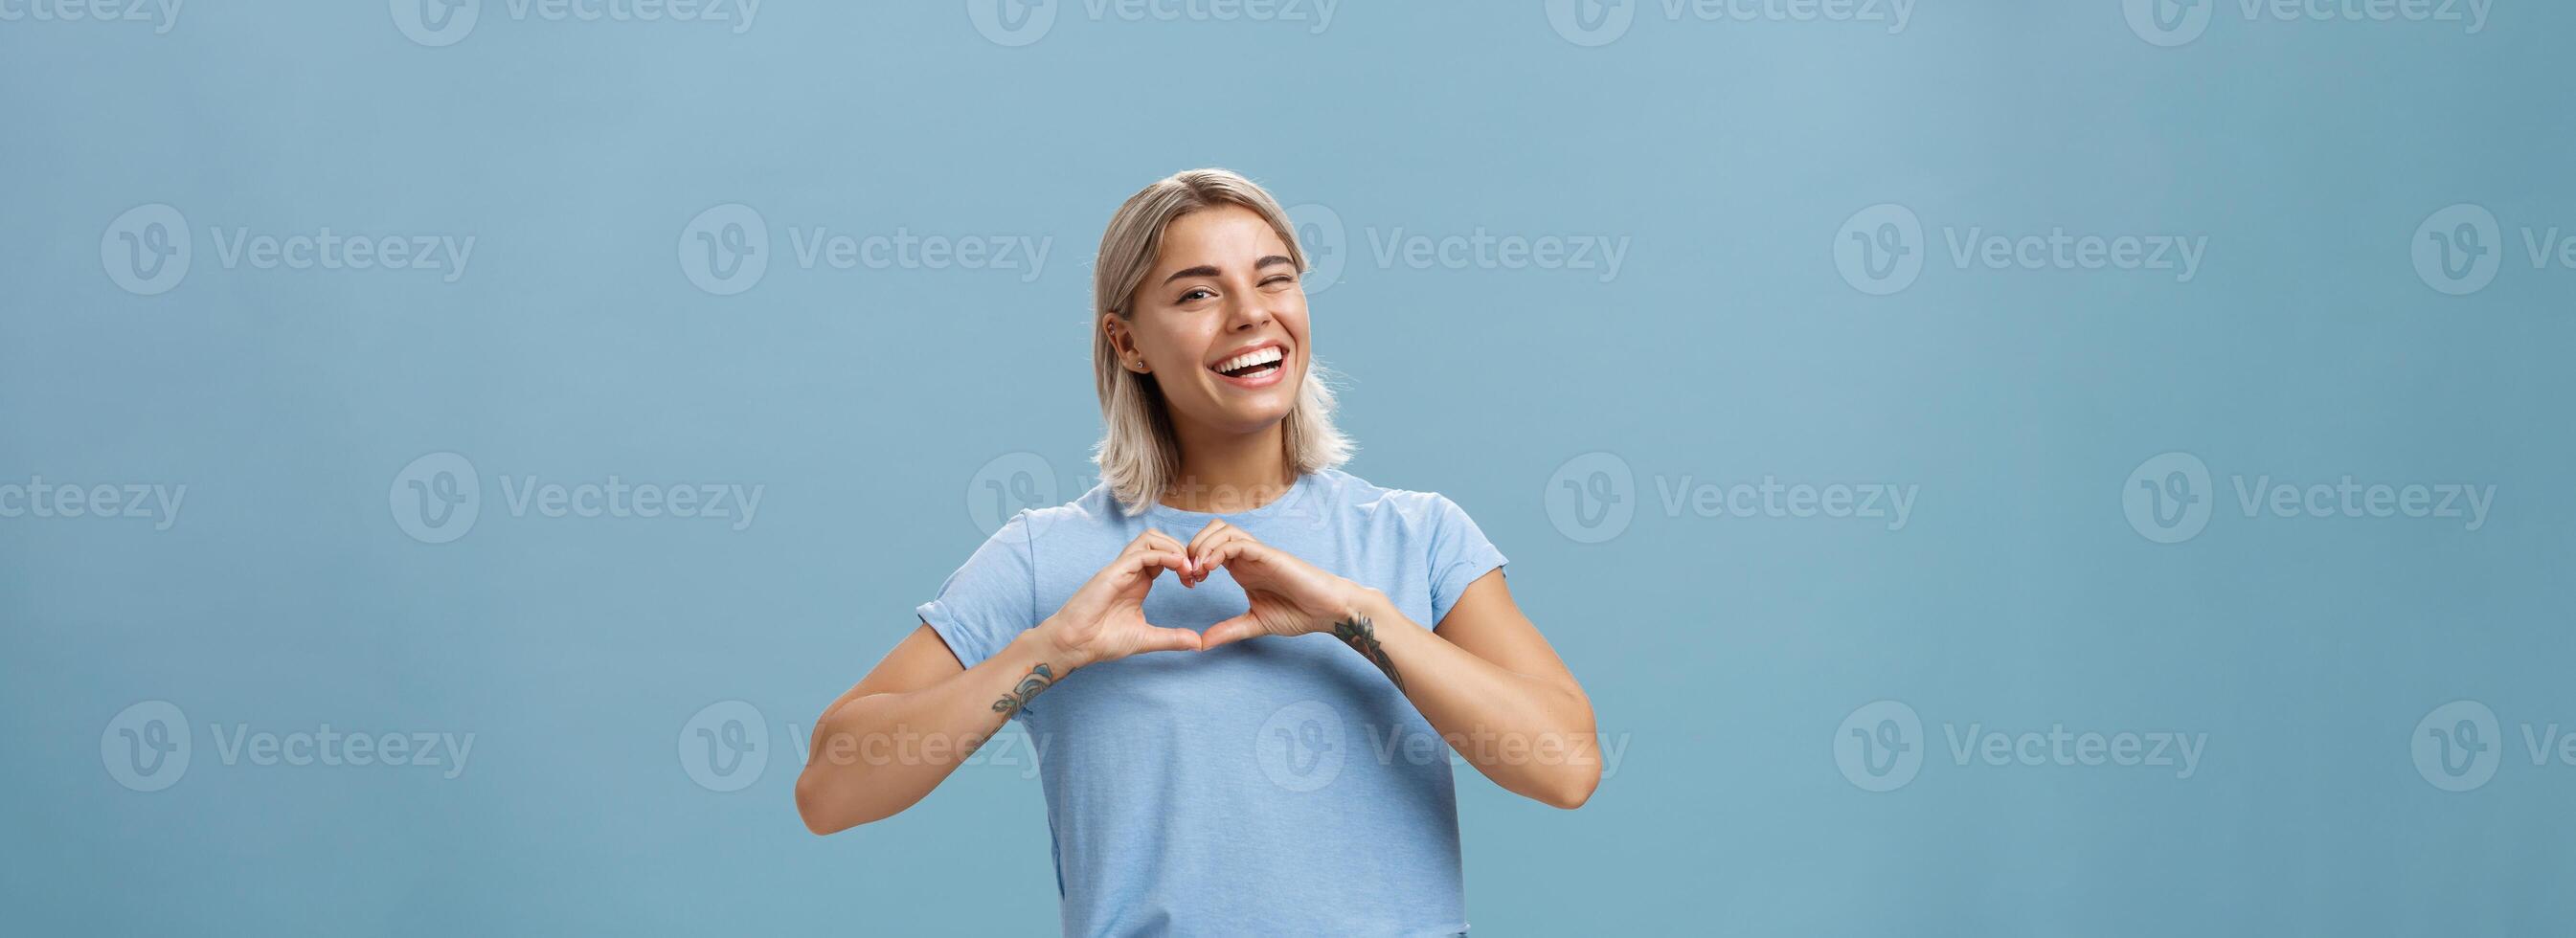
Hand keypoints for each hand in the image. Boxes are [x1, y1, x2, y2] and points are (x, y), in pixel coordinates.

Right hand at [1038, 529, 1203, 668]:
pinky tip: (1177, 566)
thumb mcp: (1146, 638)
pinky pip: (1140, 553)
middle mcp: (1130, 571)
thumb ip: (1172, 638)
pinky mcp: (1113, 573)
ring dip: (1173, 548)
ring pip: (1149, 539)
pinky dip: (1162, 555)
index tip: (1194, 581)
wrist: (1074, 645)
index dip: (1183, 562)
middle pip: (1158, 540)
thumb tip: (1198, 643)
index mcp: (1138, 581)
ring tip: (1186, 568)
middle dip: (1181, 549)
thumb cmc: (1102, 640)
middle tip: (1193, 572)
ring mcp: (1120, 569)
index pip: (1164, 555)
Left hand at [1184, 520, 1367, 649]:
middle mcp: (1248, 556)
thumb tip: (1202, 643)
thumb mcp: (1255, 623)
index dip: (1192, 560)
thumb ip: (1229, 630)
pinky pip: (1238, 543)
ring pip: (1222, 530)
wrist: (1327, 611)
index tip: (1188, 583)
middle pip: (1211, 531)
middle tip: (1189, 575)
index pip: (1209, 547)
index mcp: (1242, 568)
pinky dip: (1219, 550)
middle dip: (1193, 547)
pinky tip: (1210, 569)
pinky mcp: (1269, 555)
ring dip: (1203, 546)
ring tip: (1198, 571)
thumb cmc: (1298, 613)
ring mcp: (1258, 553)